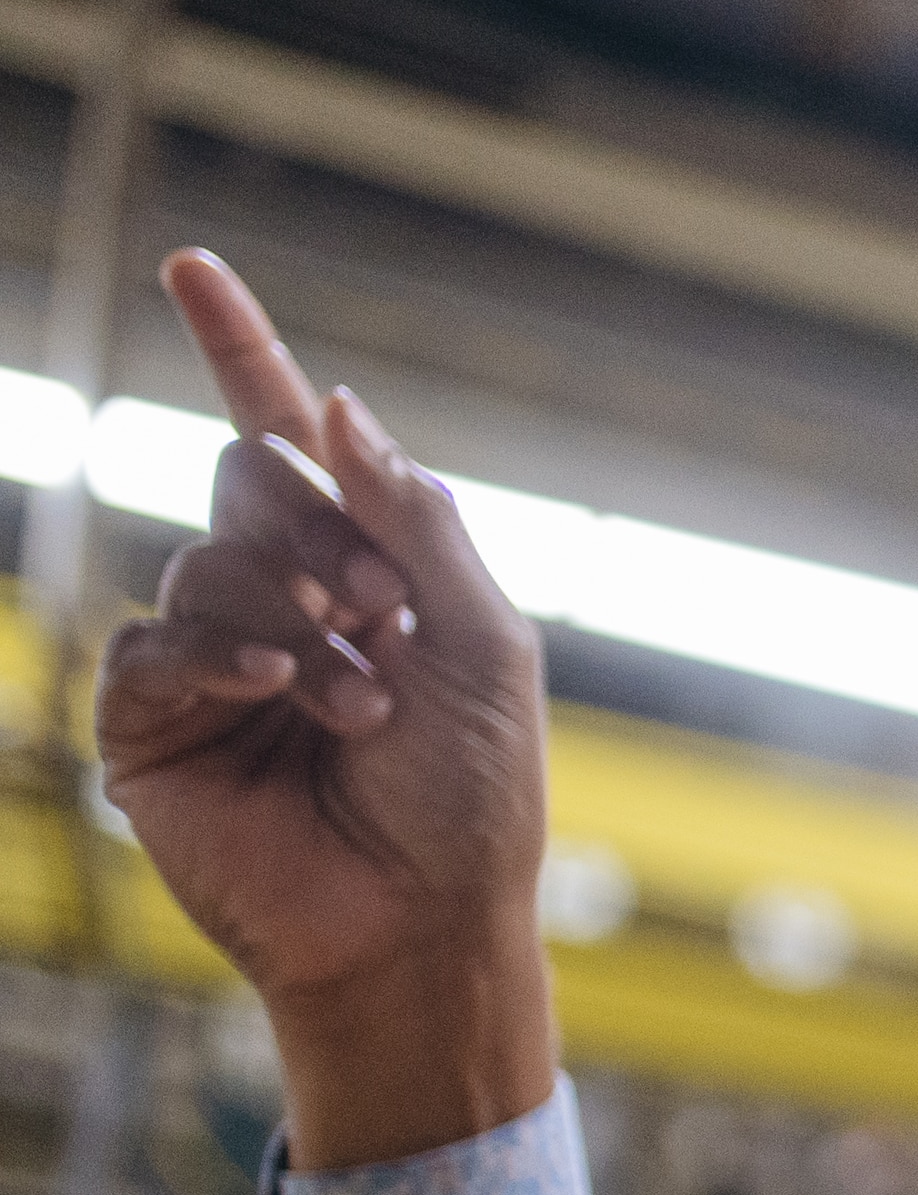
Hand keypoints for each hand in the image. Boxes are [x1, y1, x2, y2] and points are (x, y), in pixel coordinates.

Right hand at [94, 251, 554, 1168]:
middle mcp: (282, 598)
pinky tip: (280, 696)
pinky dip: (223, 658)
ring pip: (207, 560)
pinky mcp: (155, 722)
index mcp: (365, 571)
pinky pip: (156, 643)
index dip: (241, 350)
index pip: (289, 441)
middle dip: (313, 527)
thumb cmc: (473, 804)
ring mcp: (214, 658)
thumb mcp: (486, 648)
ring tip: (358, 707)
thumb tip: (339, 410)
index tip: (194, 266)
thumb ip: (419, 523)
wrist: (426, 927)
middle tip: (376, 610)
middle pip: (245, 475)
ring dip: (294, 623)